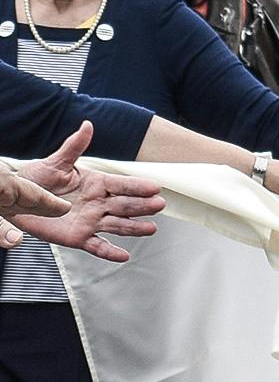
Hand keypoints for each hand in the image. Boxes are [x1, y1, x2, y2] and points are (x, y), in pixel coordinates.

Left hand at [11, 122, 164, 261]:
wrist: (17, 199)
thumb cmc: (37, 179)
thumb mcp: (57, 162)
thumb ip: (75, 146)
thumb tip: (87, 125)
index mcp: (97, 184)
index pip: (122, 184)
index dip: (138, 186)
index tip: (155, 186)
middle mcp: (98, 203)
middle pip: (125, 205)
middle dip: (142, 206)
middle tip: (158, 205)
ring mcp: (91, 221)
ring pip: (117, 225)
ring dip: (134, 228)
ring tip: (151, 229)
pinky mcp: (79, 238)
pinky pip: (97, 246)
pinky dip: (110, 252)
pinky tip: (124, 255)